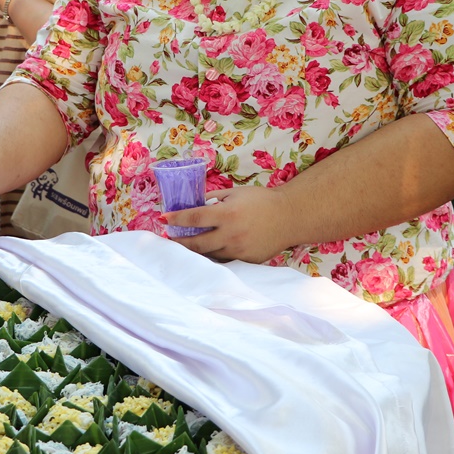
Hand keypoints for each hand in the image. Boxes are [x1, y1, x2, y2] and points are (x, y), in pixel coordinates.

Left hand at [165, 186, 293, 262]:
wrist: (290, 217)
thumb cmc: (262, 201)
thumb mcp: (236, 193)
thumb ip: (214, 198)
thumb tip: (193, 204)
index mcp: (227, 214)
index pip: (194, 218)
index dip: (176, 219)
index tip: (163, 219)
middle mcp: (231, 235)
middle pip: (196, 244)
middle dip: (179, 242)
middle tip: (169, 239)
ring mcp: (239, 250)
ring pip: (209, 255)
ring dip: (195, 251)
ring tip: (184, 246)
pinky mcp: (246, 261)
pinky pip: (224, 259)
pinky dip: (214, 255)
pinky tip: (207, 251)